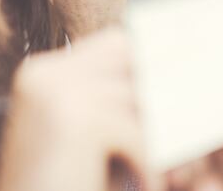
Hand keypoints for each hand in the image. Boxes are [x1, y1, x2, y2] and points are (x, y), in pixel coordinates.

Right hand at [0, 28, 157, 190]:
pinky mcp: (74, 123)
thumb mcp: (84, 138)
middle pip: (131, 59)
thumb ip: (114, 100)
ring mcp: (55, 94)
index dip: (148, 72)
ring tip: (165, 168)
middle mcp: (44, 75)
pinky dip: (149, 165)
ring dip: (157, 138)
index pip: (116, 45)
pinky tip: (149, 187)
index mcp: (42, 73)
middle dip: (157, 96)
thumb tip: (172, 76)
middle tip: (180, 132)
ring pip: (139, 100)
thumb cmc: (59, 187)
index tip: (172, 102)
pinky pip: (138, 135)